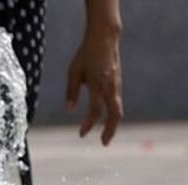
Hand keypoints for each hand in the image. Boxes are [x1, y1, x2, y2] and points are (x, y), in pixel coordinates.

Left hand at [66, 16, 123, 144]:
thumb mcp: (74, 71)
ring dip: (113, 125)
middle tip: (104, 144)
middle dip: (110, 131)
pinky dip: (113, 114)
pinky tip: (106, 119)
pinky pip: (117, 103)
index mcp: (98, 84)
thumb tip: (69, 110)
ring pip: (118, 110)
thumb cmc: (87, 54)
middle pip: (114, 115)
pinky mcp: (118, 84)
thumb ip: (72, 91)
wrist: (105, 38)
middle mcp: (110, 87)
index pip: (95, 110)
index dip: (89, 124)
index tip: (81, 134)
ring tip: (106, 136)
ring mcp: (116, 86)